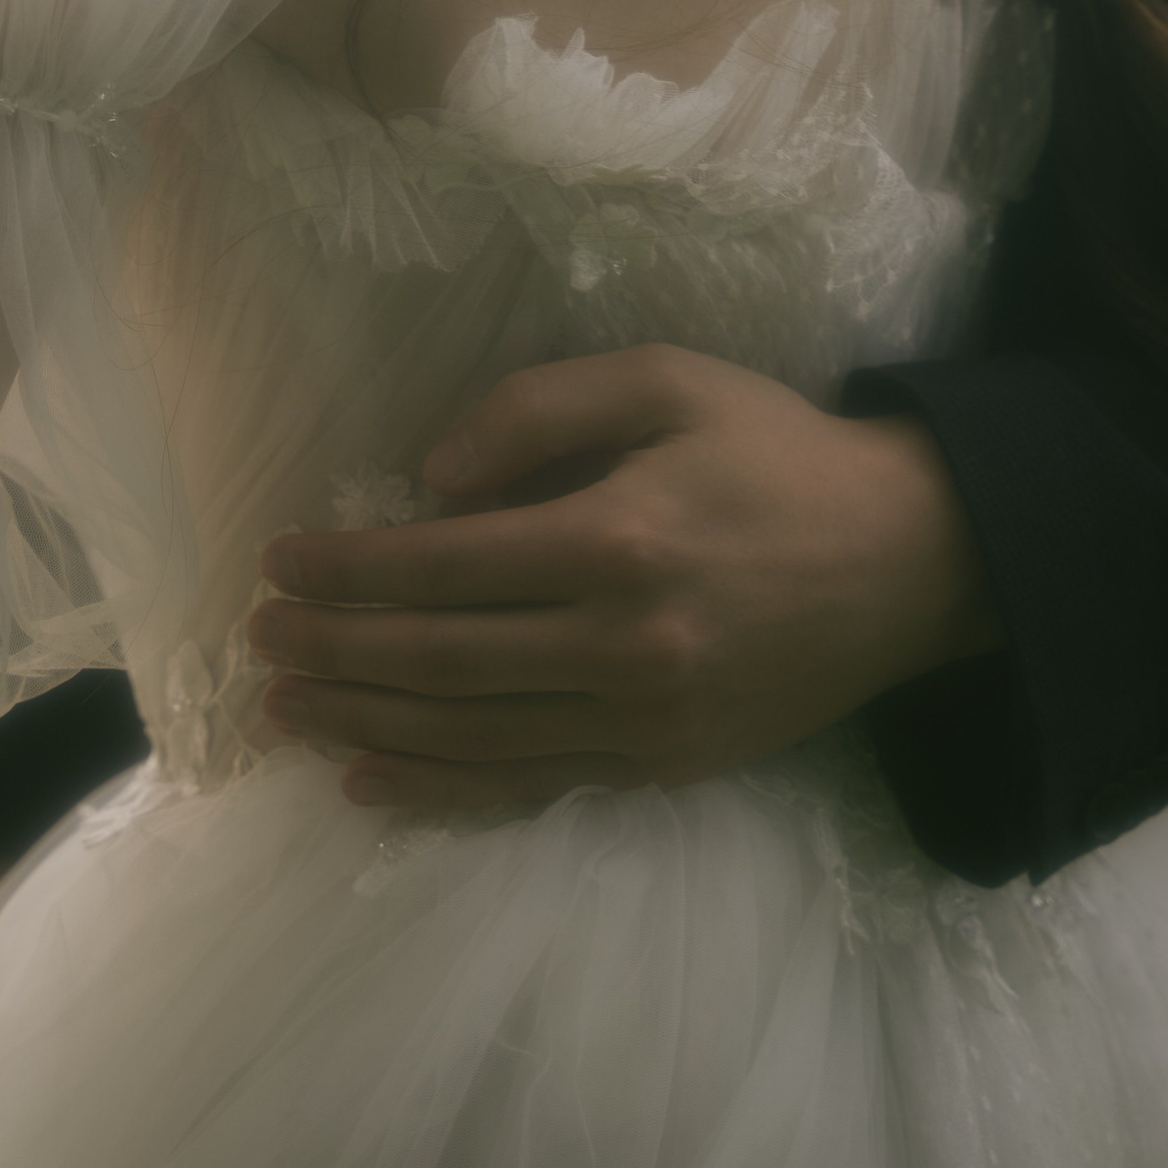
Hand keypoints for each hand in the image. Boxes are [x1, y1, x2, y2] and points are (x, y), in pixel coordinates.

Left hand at [248, 345, 999, 811]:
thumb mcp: (668, 380)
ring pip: (470, 734)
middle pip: (441, 659)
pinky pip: (527, 784)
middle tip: (257, 639)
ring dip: (365, 720)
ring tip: (287, 704)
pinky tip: (372, 776)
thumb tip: (433, 475)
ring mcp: (642, 718)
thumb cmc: (777, 451)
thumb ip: (542, 408)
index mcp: (617, 537)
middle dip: (336, 648)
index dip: (349, 568)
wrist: (910, 559)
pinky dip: (439, 787)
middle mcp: (621, 643)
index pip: (444, 564)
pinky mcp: (662, 764)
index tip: (278, 561)